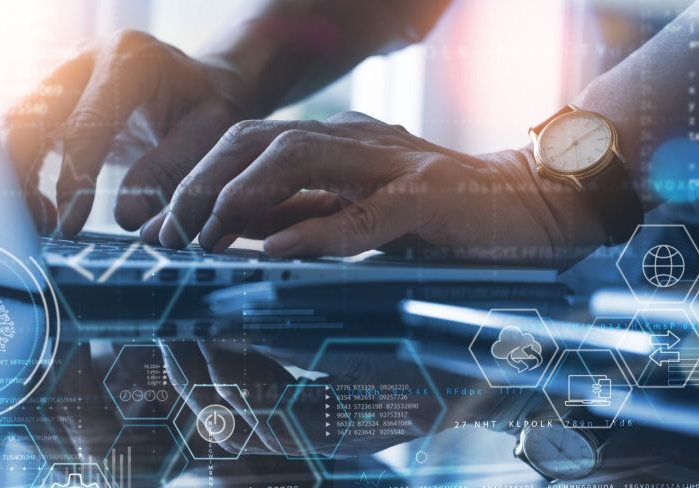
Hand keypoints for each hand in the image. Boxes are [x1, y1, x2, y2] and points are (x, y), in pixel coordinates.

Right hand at [0, 29, 256, 236]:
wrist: (200, 84)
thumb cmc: (208, 109)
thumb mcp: (208, 135)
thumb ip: (170, 171)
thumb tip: (126, 218)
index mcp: (129, 60)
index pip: (83, 123)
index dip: (72, 178)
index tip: (69, 225)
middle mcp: (85, 58)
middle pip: (28, 115)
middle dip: (24, 176)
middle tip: (48, 226)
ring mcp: (62, 73)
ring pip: (14, 123)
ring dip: (16, 175)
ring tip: (46, 221)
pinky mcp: (50, 95)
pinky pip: (20, 131)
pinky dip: (21, 171)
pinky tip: (44, 206)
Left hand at [138, 111, 607, 268]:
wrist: (547, 206)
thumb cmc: (449, 219)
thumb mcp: (361, 213)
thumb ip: (303, 217)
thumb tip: (231, 236)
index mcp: (339, 141)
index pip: (244, 143)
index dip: (190, 178)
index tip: (152, 225)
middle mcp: (359, 140)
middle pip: (255, 138)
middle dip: (198, 184)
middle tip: (164, 236)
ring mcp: (397, 164)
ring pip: (296, 158)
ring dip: (238, 200)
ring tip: (202, 241)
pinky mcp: (433, 199)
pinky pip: (365, 212)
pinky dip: (315, 232)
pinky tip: (275, 254)